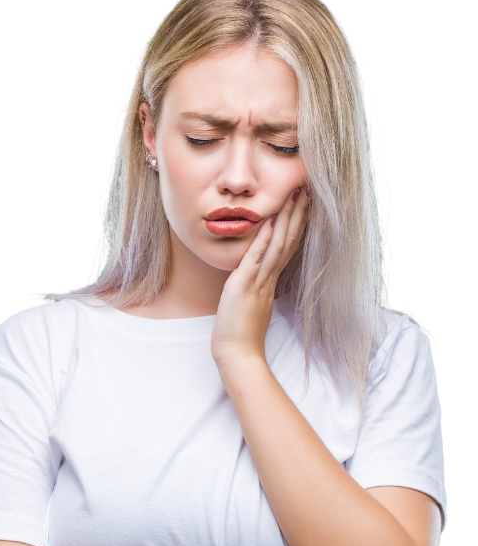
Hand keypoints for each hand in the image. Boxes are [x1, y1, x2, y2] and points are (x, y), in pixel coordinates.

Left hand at [210, 185, 309, 366]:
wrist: (239, 354)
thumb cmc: (242, 333)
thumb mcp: (252, 304)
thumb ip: (257, 288)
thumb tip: (256, 276)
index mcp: (271, 282)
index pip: (288, 248)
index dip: (297, 225)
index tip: (303, 205)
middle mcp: (270, 278)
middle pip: (289, 241)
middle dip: (298, 215)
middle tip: (307, 191)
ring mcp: (260, 281)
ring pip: (279, 245)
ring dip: (288, 219)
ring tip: (296, 196)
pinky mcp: (246, 285)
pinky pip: (258, 257)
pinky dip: (265, 238)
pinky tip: (271, 219)